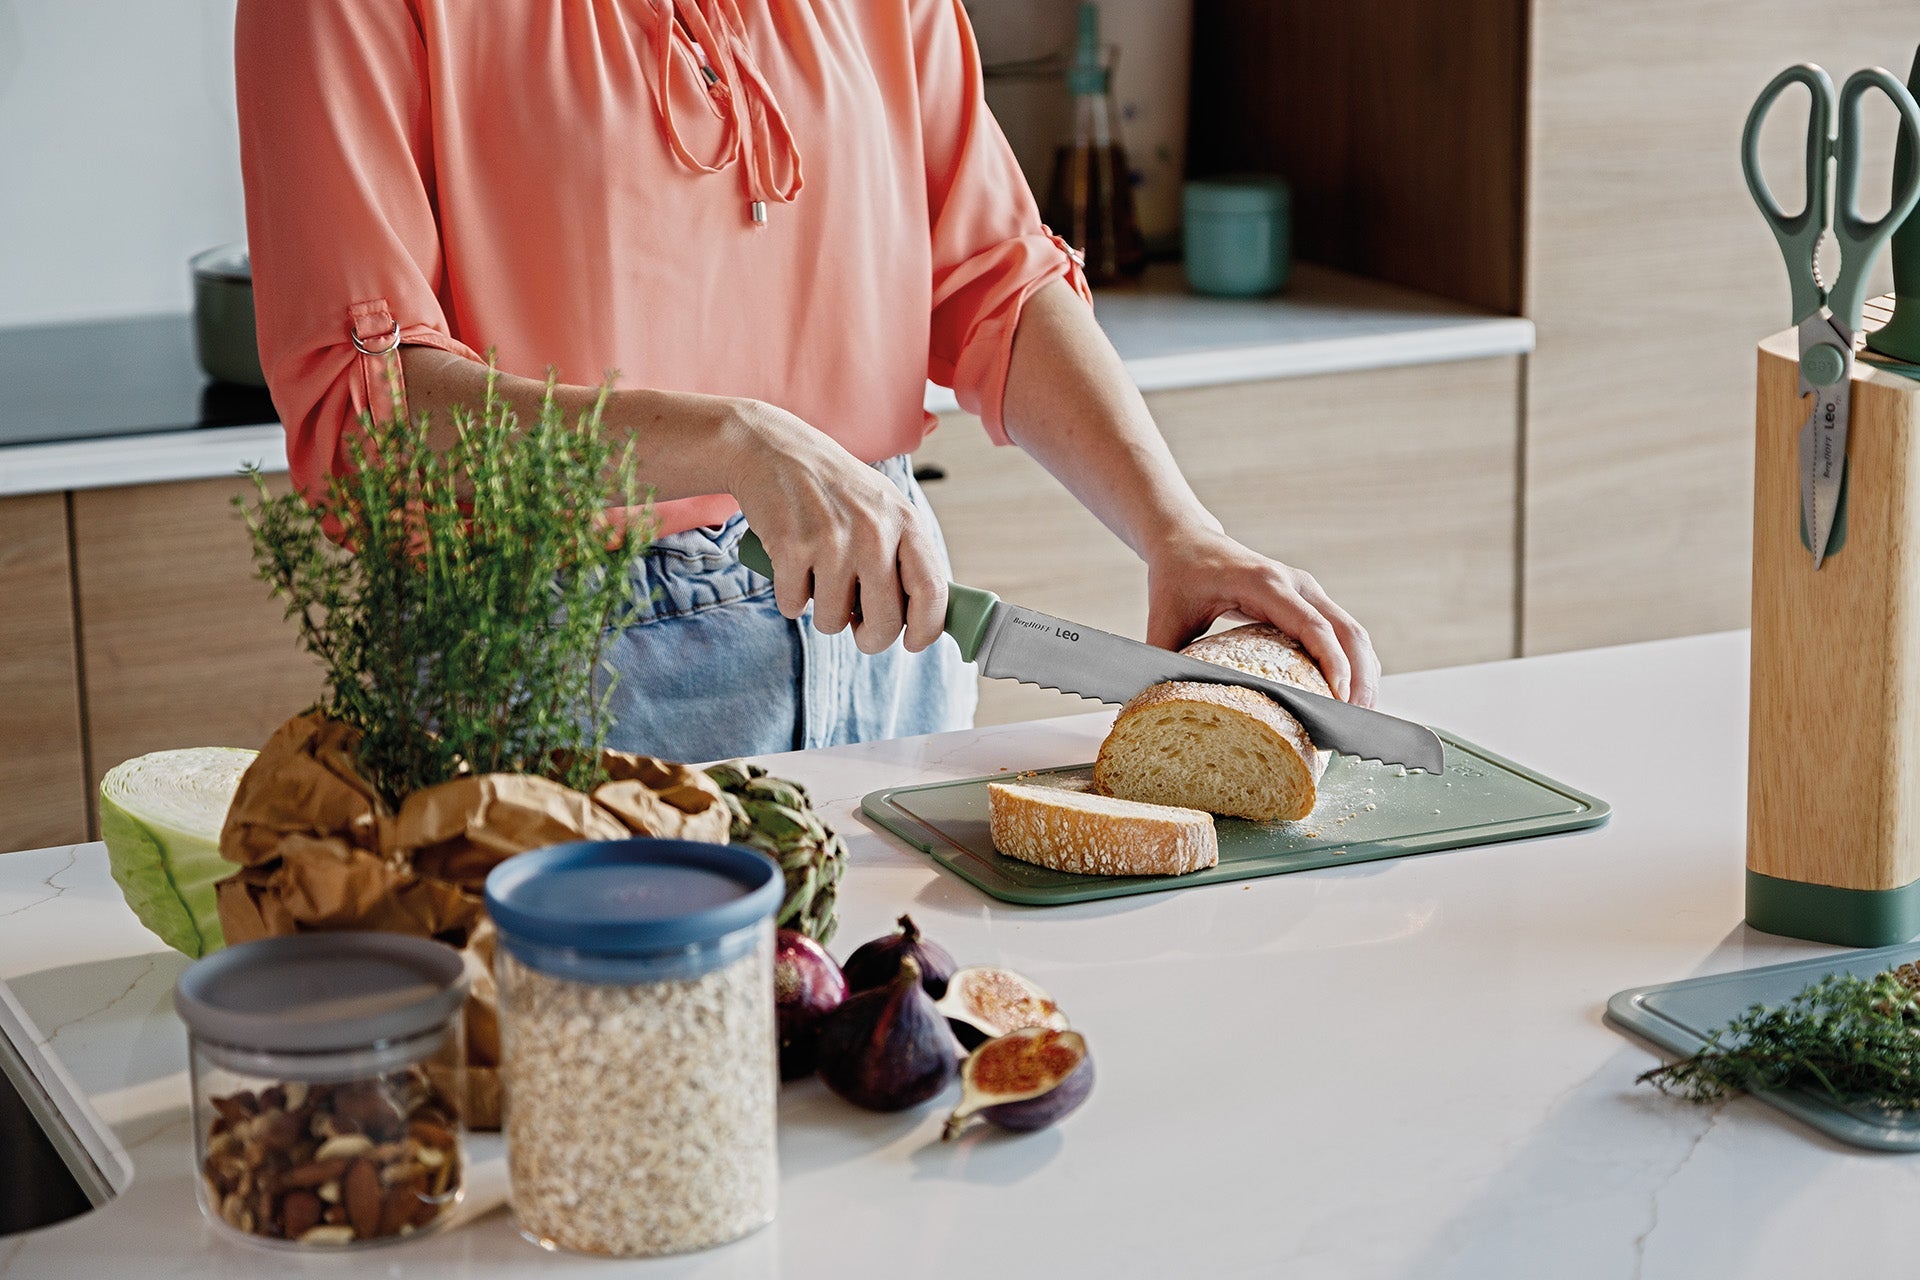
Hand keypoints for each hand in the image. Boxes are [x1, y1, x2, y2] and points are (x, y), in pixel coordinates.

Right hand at [718, 399, 948, 654]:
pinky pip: (794, 605)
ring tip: (819, 579)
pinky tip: (790, 568)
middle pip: (885, 621)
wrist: (773, 449)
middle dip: (870, 638)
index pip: (933, 592)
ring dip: (823, 613)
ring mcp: (832, 540)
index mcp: (905, 522)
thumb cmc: (834, 489)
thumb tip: (923, 619)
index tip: (912, 642)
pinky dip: (789, 597)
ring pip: (833, 620)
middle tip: (859, 629)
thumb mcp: (883, 509)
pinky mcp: (791, 546)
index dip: (926, 630)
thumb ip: (905, 557)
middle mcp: (874, 531)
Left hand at [1144, 530, 1379, 707]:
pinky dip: (1353, 661)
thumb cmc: (1176, 579)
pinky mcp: (1309, 599)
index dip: (1330, 662)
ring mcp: (1306, 590)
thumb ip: (1163, 659)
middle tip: (1356, 720)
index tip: (1340, 698)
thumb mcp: (1164, 618)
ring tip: (1361, 714)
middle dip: (1358, 676)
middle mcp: (1293, 583)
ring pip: (1352, 630)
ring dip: (1364, 671)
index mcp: (1263, 583)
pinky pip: (1342, 630)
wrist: (1188, 542)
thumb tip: (1161, 705)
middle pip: (1344, 629)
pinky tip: (1352, 693)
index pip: (1310, 624)